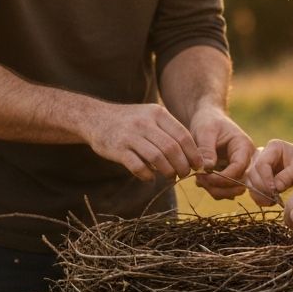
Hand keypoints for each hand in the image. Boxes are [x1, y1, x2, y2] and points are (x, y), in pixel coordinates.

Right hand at [83, 101, 201, 182]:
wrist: (95, 118)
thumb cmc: (130, 121)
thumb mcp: (150, 116)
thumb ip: (169, 131)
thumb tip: (192, 155)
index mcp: (157, 113)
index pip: (183, 135)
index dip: (193, 153)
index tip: (198, 165)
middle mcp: (144, 122)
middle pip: (172, 148)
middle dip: (183, 165)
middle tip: (185, 174)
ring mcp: (130, 135)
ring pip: (157, 158)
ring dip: (168, 171)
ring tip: (171, 177)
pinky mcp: (117, 149)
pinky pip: (138, 166)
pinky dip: (147, 175)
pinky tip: (150, 178)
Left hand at [189, 106, 255, 199]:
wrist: (207, 120)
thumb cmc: (208, 122)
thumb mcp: (205, 132)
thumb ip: (207, 150)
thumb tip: (207, 169)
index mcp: (244, 147)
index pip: (239, 168)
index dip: (223, 178)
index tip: (204, 176)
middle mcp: (245, 161)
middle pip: (238, 184)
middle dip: (218, 187)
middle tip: (199, 179)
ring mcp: (239, 170)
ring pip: (231, 191)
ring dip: (214, 190)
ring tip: (198, 178)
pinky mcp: (230, 175)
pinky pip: (224, 190)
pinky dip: (212, 189)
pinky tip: (201, 178)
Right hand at [246, 139, 292, 206]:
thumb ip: (287, 176)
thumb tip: (274, 188)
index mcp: (273, 147)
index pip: (261, 163)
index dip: (265, 178)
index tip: (275, 190)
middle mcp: (262, 154)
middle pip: (252, 173)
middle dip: (261, 188)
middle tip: (274, 198)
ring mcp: (259, 166)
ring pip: (250, 182)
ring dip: (259, 194)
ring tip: (272, 201)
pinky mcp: (259, 177)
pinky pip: (253, 189)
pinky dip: (259, 197)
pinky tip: (270, 202)